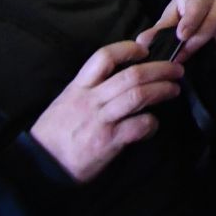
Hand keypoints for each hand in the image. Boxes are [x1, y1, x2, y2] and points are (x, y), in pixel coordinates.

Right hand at [30, 41, 184, 182]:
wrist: (38, 166)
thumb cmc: (54, 133)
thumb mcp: (65, 101)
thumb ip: (89, 88)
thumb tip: (120, 75)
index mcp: (78, 87)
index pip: (104, 56)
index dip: (128, 49)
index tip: (145, 50)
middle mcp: (90, 100)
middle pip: (132, 75)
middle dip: (160, 69)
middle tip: (176, 69)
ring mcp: (100, 120)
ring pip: (138, 96)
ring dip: (162, 90)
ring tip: (174, 89)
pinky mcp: (108, 142)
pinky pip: (138, 126)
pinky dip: (151, 123)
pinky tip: (153, 125)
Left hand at [140, 0, 215, 61]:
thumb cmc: (190, 4)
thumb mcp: (175, 10)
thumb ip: (161, 27)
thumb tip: (142, 43)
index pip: (198, 6)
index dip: (190, 22)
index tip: (181, 36)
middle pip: (212, 23)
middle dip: (195, 42)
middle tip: (180, 57)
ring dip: (208, 48)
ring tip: (193, 56)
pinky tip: (211, 50)